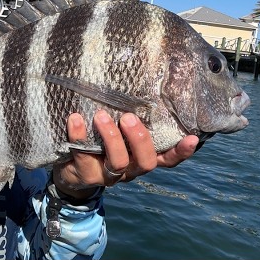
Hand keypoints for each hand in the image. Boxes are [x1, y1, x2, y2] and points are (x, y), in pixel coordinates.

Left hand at [53, 109, 199, 198]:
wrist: (66, 168)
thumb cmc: (97, 141)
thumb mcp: (115, 131)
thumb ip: (127, 119)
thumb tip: (138, 84)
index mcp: (140, 158)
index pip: (168, 159)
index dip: (181, 152)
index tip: (192, 137)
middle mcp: (130, 169)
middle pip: (146, 162)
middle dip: (139, 139)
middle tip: (128, 117)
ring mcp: (108, 175)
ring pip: (118, 162)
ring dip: (111, 137)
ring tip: (101, 115)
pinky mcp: (85, 175)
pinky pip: (84, 157)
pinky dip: (79, 136)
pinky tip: (75, 119)